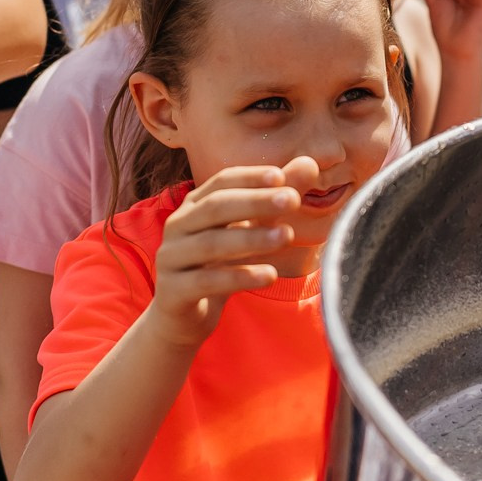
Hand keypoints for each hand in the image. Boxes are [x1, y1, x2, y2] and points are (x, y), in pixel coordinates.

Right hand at [147, 157, 316, 347]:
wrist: (182, 317)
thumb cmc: (219, 265)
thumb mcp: (249, 230)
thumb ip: (276, 198)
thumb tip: (310, 164)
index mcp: (194, 206)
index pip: (221, 182)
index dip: (250, 177)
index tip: (282, 177)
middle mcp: (178, 226)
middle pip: (215, 207)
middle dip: (255, 202)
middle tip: (293, 199)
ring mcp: (171, 258)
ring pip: (210, 244)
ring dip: (251, 238)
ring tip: (287, 235)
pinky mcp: (173, 291)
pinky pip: (206, 281)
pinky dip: (239, 277)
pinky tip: (270, 275)